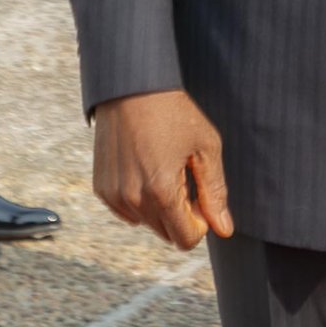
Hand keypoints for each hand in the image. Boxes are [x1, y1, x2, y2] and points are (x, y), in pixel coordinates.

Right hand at [92, 88, 233, 249]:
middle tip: (186, 176)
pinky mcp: (101, 188)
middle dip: (182, 214)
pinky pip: (127, 211)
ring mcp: (113, 195)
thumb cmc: (174, 112)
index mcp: (161, 191)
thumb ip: (215, 192)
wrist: (132, 87)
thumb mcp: (205, 147)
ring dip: (160, 206)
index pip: (185, 240)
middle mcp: (133, 199)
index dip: (201, 223)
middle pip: (167, 233)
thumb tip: (224, 229)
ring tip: (165, 167)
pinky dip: (140, 199)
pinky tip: (146, 168)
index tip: (202, 195)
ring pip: (147, 222)